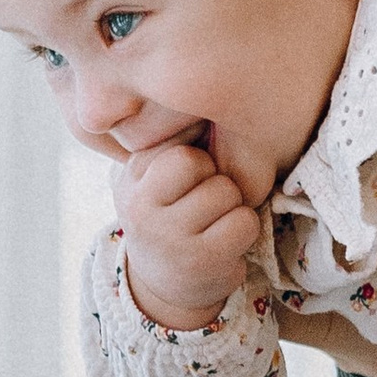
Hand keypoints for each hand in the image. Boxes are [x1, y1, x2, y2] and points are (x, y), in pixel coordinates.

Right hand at [113, 133, 265, 330]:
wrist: (163, 285)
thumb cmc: (168, 216)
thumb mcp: (153, 177)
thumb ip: (172, 140)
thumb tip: (213, 91)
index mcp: (131, 177)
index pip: (176, 139)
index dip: (197, 153)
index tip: (191, 175)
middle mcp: (141, 207)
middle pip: (200, 163)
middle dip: (214, 179)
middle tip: (203, 203)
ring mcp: (170, 237)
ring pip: (226, 192)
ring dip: (231, 206)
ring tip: (213, 223)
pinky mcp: (202, 261)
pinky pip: (244, 222)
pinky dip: (243, 230)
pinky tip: (224, 242)